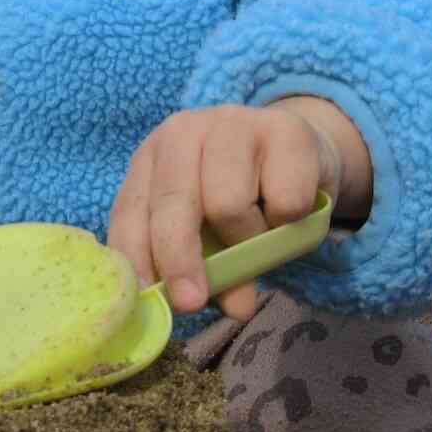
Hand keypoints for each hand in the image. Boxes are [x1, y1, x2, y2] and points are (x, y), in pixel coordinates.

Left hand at [108, 100, 366, 321]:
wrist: (300, 147)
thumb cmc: (244, 193)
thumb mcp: (211, 230)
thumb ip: (209, 267)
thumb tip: (235, 308)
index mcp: (152, 156)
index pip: (131, 212)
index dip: (138, 259)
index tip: (153, 301)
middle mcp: (185, 131)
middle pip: (174, 205)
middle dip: (181, 260)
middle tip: (194, 300)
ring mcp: (235, 123)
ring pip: (228, 204)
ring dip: (247, 236)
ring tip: (260, 231)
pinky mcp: (286, 129)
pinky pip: (284, 199)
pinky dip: (290, 220)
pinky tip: (288, 208)